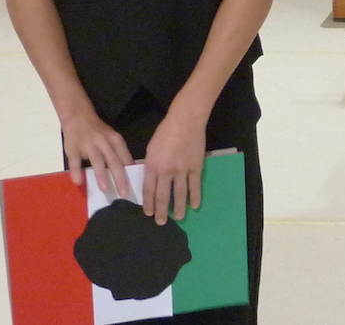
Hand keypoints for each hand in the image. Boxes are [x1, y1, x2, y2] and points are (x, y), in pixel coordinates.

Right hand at [61, 110, 133, 198]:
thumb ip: (118, 153)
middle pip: (114, 161)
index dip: (130, 172)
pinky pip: (75, 161)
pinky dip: (76, 171)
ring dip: (101, 174)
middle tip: (124, 194)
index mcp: (115, 140)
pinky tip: (79, 182)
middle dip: (120, 178)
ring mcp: (88, 145)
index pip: (125, 157)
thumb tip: (128, 172)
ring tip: (105, 189)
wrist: (78, 116)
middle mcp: (104, 142)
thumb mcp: (112, 138)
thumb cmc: (98, 131)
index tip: (135, 187)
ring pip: (97, 160)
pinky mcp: (73, 149)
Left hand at [141, 110, 206, 224]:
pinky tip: (194, 205)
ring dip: (178, 208)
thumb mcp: (151, 148)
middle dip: (161, 211)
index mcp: (152, 165)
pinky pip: (195, 186)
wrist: (185, 120)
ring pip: (179, 194)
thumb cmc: (165, 132)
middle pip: (162, 196)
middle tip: (160, 222)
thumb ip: (151, 165)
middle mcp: (166, 171)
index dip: (148, 204)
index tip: (148, 214)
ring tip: (178, 218)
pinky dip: (195, 197)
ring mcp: (182, 170)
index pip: (148, 190)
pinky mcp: (196, 167)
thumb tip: (152, 180)